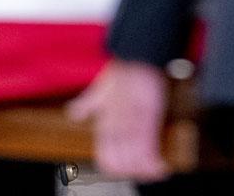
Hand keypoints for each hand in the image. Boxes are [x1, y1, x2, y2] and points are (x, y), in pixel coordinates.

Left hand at [67, 59, 169, 180]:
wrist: (136, 59)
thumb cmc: (120, 75)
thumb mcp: (98, 91)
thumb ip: (86, 105)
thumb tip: (73, 113)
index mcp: (104, 123)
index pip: (105, 156)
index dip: (115, 167)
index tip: (125, 171)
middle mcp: (116, 126)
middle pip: (120, 161)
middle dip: (131, 171)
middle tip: (143, 174)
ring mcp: (132, 123)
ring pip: (134, 157)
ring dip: (144, 169)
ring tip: (153, 173)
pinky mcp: (149, 117)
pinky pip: (149, 145)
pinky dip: (154, 160)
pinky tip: (160, 167)